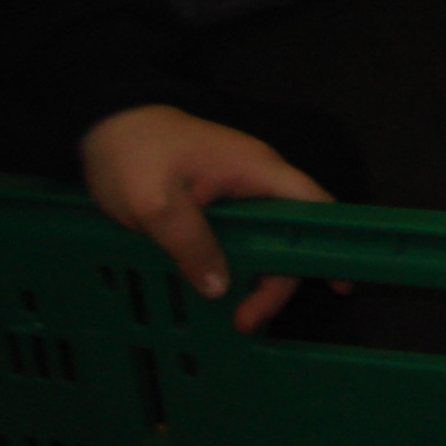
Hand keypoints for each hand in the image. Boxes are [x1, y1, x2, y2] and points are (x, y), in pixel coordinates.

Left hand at [79, 105, 332, 331]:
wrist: (108, 124)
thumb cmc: (134, 154)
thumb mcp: (155, 203)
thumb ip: (189, 243)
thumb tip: (221, 288)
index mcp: (254, 171)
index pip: (311, 203)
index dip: (329, 241)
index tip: (338, 285)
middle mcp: (256, 180)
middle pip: (289, 234)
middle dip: (276, 281)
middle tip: (244, 321)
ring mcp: (237, 190)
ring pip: (265, 240)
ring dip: (255, 279)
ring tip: (233, 316)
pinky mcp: (217, 201)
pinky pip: (241, 237)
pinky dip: (237, 267)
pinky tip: (220, 292)